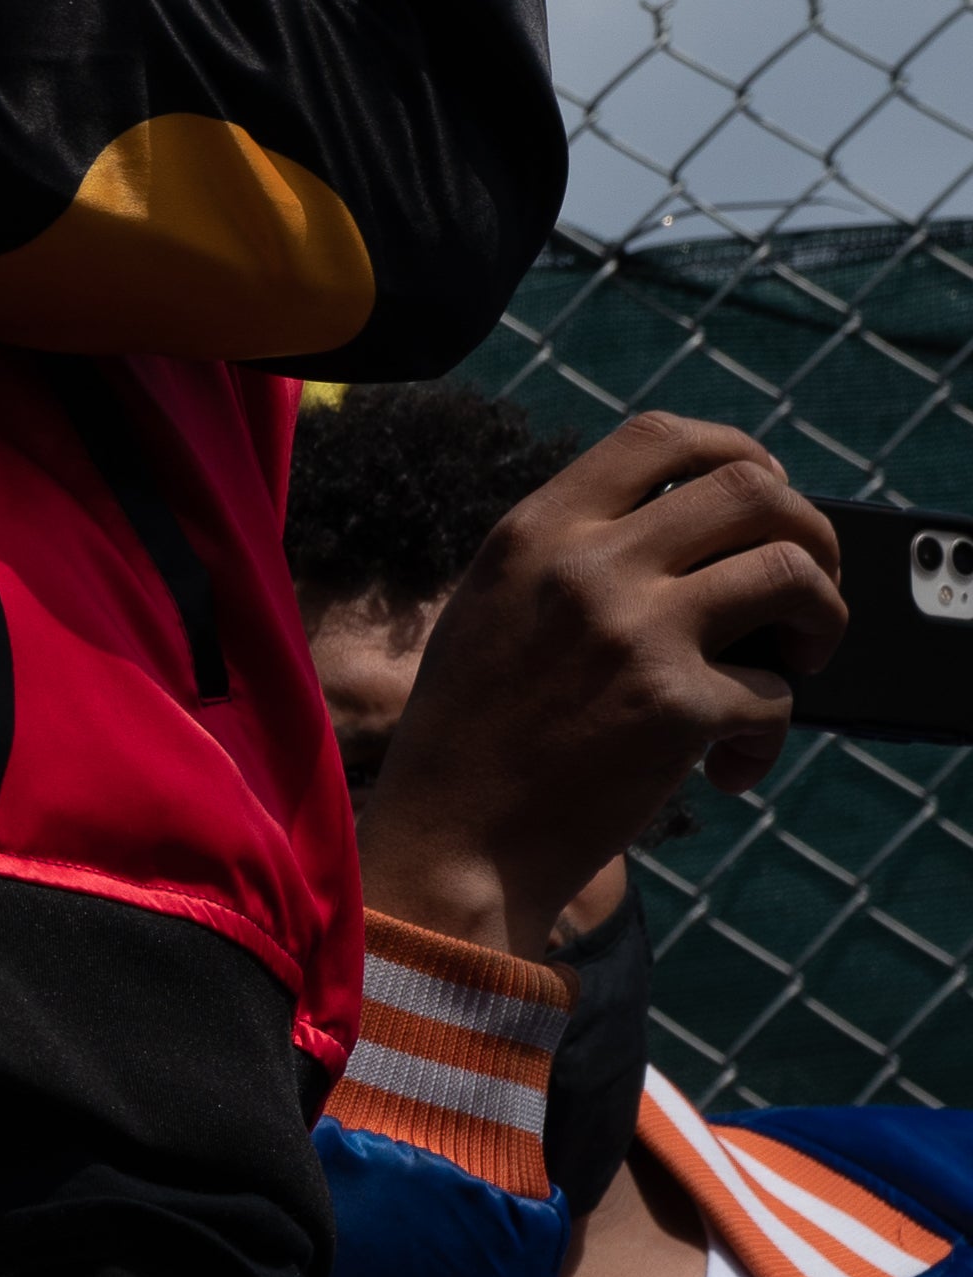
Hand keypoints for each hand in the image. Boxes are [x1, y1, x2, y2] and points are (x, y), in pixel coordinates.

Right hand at [355, 415, 844, 965]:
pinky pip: (778, 693)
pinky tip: (731, 765)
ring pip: (792, 572)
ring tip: (799, 660)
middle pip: (753, 489)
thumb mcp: (496, 606)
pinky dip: (771, 732)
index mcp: (534, 530)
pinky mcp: (675, 707)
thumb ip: (574, 554)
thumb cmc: (477, 731)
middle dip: (811, 532)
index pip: (659, 437)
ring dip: (824, 616)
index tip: (766, 493)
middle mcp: (584, 564)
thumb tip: (700, 529)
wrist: (453, 839)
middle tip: (805, 587)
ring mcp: (634, 632)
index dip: (738, 452)